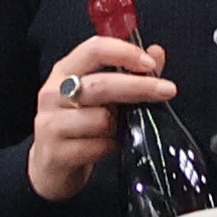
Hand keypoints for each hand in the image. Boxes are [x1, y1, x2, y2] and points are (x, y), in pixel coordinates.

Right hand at [21, 35, 173, 202]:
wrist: (49, 167)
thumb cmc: (79, 126)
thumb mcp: (102, 96)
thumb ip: (129, 73)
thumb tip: (157, 52)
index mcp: (65, 71)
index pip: (94, 49)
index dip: (125, 53)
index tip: (150, 64)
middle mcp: (53, 93)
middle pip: (100, 84)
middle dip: (138, 86)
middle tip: (167, 90)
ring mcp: (50, 123)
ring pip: (100, 119)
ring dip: (119, 126)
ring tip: (119, 130)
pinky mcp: (54, 152)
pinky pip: (96, 147)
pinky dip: (109, 148)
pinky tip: (106, 147)